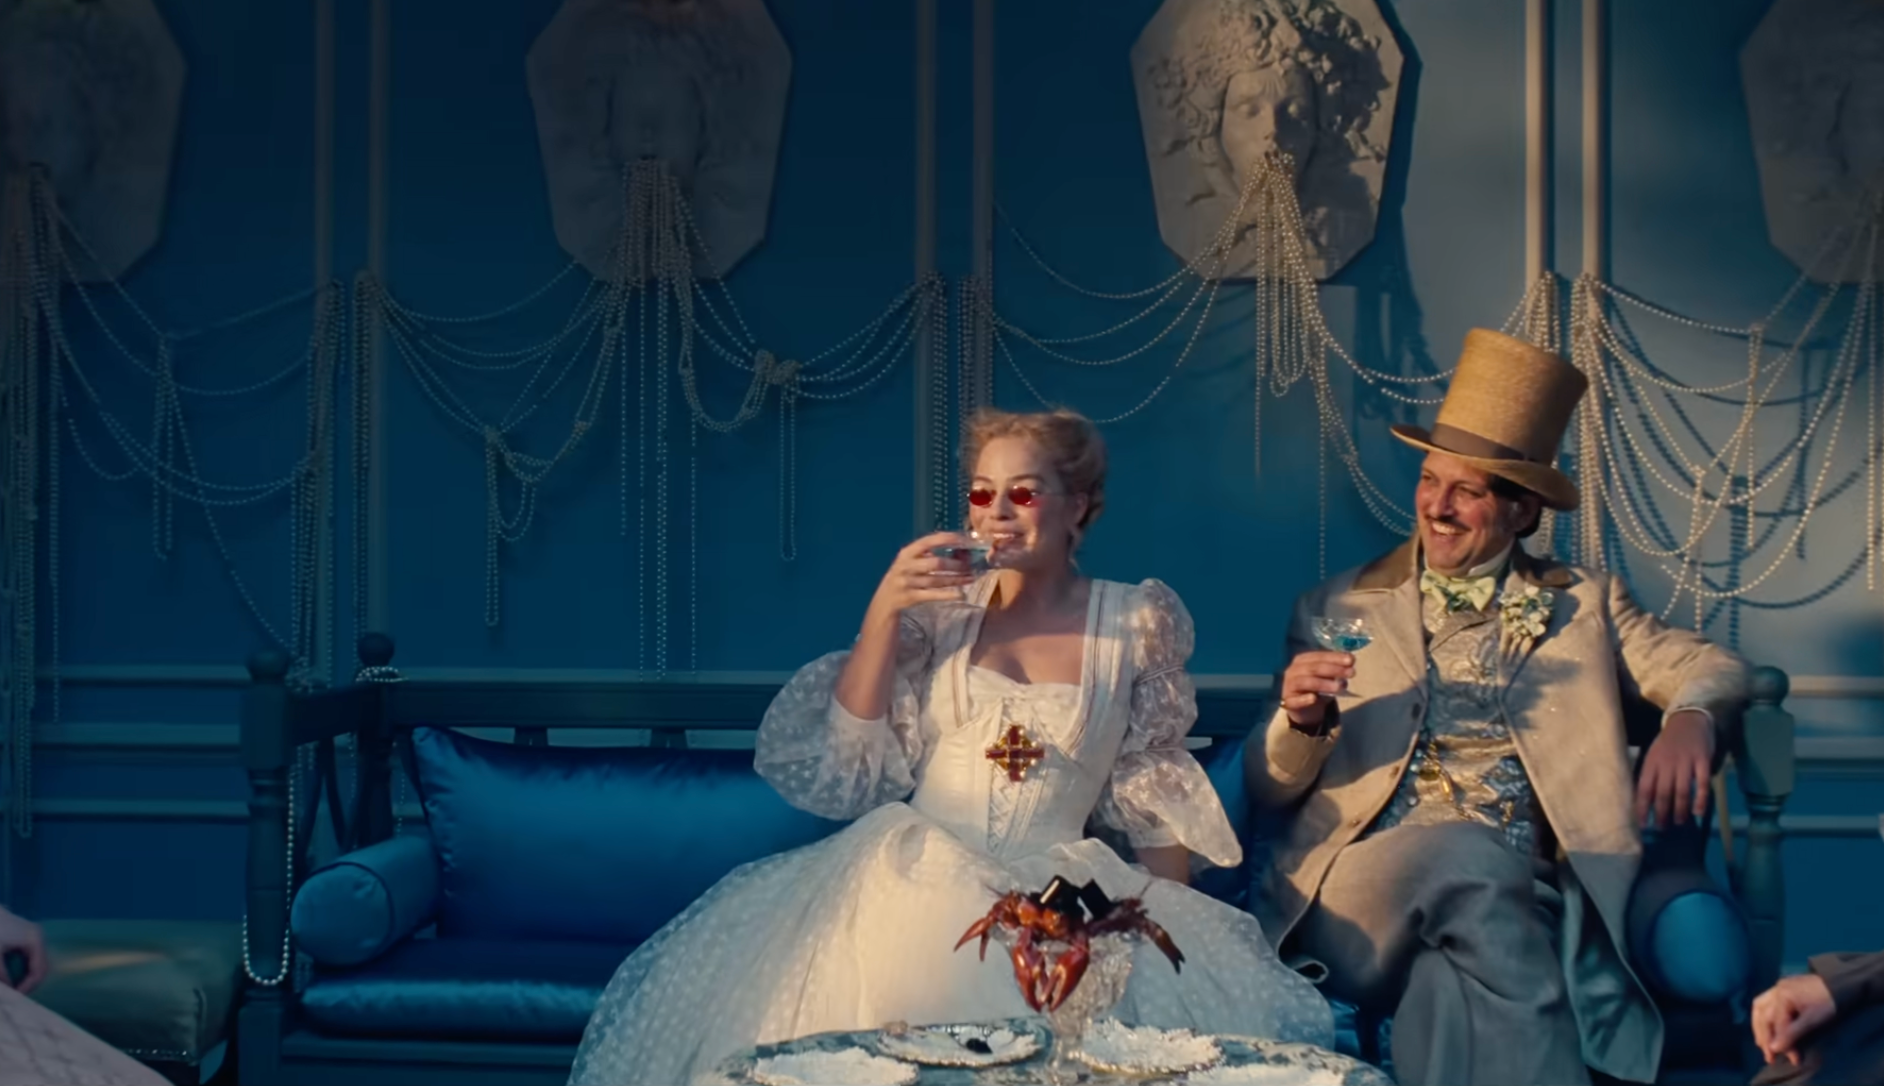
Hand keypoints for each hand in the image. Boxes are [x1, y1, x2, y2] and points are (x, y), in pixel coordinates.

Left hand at [0, 906, 46, 993]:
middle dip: (30, 983)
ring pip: (39, 963)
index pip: (39, 970)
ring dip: (28, 977)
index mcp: (35, 941)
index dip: (28, 986)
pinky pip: (33, 958)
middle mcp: (39, 938)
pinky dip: (25, 969)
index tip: (15, 996)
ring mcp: (35, 937)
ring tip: (16, 987)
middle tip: (17, 994)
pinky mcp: (28, 938)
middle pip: (43, 967)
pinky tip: (14, 976)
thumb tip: (7, 990)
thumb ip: (1, 973)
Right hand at [866, 531, 976, 619]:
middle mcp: (906, 566)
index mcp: (907, 553)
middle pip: (936, 563)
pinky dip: (948, 594)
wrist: (885, 600)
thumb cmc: (903, 577)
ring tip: (970, 578)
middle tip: (970, 566)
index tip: (964, 540)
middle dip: (955, 565)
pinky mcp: (910, 597)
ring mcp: (907, 582)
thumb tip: (958, 553)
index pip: (928, 541)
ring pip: (937, 580)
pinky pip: (933, 595)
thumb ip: (928, 555)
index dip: (947, 539)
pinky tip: (960, 594)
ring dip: (956, 579)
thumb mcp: (910, 562)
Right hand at [1280, 651, 1353, 728]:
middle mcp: (1294, 670)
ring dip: (1323, 684)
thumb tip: (1350, 662)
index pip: (1319, 656)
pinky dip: (1304, 699)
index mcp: (1303, 660)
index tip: (1351, 660)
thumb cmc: (1316, 688)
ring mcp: (1290, 685)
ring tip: (1340, 687)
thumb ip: (1336, 669)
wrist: (1302, 708)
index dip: (1335, 657)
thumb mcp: (1326, 676)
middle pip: (1314, 668)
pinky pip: (1295, 700)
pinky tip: (1313, 698)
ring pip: (1305, 682)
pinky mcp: (1288, 701)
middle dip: (1334, 669)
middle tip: (1351, 673)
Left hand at [1635, 710, 1713, 827]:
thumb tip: (1643, 801)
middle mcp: (1667, 764)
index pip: (1644, 788)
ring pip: (1681, 790)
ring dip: (1680, 809)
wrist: (1688, 720)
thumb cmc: (1668, 743)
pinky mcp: (1702, 761)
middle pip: (1663, 792)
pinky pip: (1702, 783)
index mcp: (1651, 763)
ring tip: (1678, 822)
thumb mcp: (1653, 756)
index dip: (1643, 807)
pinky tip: (1698, 812)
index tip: (1643, 824)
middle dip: (1661, 813)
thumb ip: (1651, 775)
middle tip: (1662, 828)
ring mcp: (1685, 762)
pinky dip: (1701, 799)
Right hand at [1751, 972, 1836, 1065]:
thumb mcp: (1813, 1019)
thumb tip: (1774, 1048)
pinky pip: (1763, 1003)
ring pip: (1759, 1008)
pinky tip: (1764, 1027)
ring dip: (1758, 1027)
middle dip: (1765, 1038)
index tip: (1791, 1059)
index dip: (1781, 1043)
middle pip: (1763, 1016)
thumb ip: (1793, 1033)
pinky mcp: (1780, 989)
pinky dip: (1761, 1017)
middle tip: (1770, 1057)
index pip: (1777, 1024)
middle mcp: (1775, 990)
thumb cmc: (1828, 1002)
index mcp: (1783, 996)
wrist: (1838, 983)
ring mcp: (1776, 988)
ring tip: (1762, 1044)